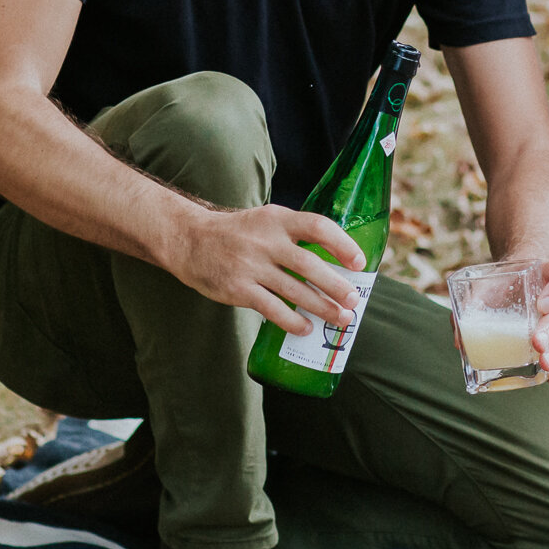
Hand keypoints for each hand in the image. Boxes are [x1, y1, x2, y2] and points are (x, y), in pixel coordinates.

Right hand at [169, 205, 363, 334]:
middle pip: (308, 265)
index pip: (317, 226)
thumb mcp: (267, 220)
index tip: (359, 262)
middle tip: (354, 301)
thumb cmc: (239, 233)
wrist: (190, 240)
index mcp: (278, 219)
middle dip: (335, 285)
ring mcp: (250, 266)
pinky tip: (305, 329)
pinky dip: (291, 321)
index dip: (342, 244)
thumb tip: (336, 261)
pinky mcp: (238, 288)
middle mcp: (265, 241)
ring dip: (321, 307)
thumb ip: (296, 235)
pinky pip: (271, 308)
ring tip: (341, 318)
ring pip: (294, 290)